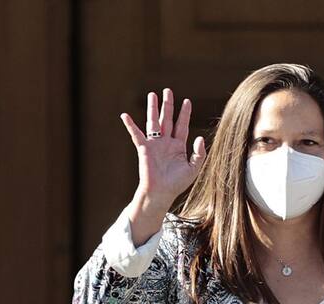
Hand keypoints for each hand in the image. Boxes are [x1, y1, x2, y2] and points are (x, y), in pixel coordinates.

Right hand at [119, 88, 206, 217]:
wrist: (162, 193)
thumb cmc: (177, 183)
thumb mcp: (193, 168)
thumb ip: (199, 153)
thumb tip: (199, 137)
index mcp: (178, 146)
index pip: (182, 126)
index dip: (184, 114)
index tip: (187, 101)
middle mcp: (166, 143)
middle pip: (167, 119)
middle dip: (167, 105)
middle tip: (167, 91)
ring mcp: (154, 144)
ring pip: (153, 122)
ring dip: (153, 109)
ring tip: (152, 94)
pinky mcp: (144, 149)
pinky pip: (136, 134)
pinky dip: (130, 125)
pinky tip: (124, 115)